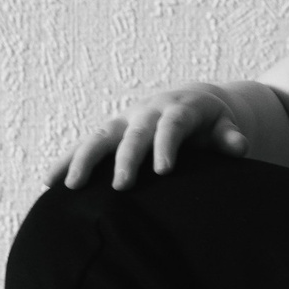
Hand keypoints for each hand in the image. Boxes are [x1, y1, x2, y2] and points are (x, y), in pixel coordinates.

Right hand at [51, 84, 248, 191]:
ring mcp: (123, 122)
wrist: (189, 100)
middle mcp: (145, 114)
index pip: (171, 127)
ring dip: (84, 161)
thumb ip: (230, 136)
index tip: (163, 170)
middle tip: (121, 186)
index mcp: (176, 110)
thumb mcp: (224, 125)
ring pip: (100, 138)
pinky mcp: (109, 131)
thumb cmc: (210, 122)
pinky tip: (49, 183)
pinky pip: (84, 146)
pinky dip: (67, 162)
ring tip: (71, 187)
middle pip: (133, 135)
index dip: (166, 146)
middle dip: (126, 160)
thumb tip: (240, 147)